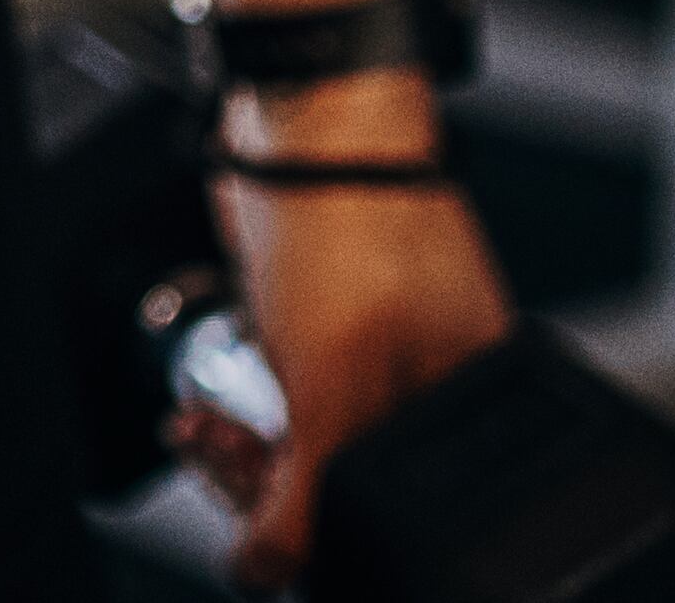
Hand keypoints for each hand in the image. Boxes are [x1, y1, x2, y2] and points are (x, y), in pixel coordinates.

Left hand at [173, 69, 516, 588]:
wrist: (305, 116)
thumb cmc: (353, 225)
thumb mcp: (331, 383)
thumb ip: (307, 487)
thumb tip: (268, 570)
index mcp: (474, 412)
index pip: (396, 520)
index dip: (314, 532)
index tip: (255, 524)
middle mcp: (434, 389)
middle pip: (346, 487)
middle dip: (265, 487)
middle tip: (216, 460)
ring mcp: (381, 354)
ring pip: (307, 446)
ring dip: (242, 452)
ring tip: (200, 433)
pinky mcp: (328, 325)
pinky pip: (286, 401)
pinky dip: (242, 411)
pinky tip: (206, 412)